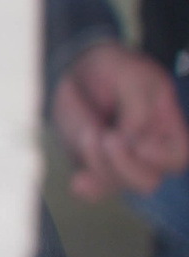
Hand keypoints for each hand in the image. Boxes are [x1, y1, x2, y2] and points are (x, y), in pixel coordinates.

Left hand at [55, 41, 188, 199]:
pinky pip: (92, 188)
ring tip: (87, 133)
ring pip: (117, 183)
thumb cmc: (113, 70)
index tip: (140, 145)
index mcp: (166, 129)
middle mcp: (146, 152)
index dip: (163, 158)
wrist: (77, 69)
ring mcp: (118, 160)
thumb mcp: (132, 78)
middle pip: (147, 180)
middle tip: (106, 137)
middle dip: (125, 164)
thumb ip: (138, 110)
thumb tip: (131, 142)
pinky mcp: (92, 163)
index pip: (178, 156)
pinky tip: (79, 181)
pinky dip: (87, 186)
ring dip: (98, 162)